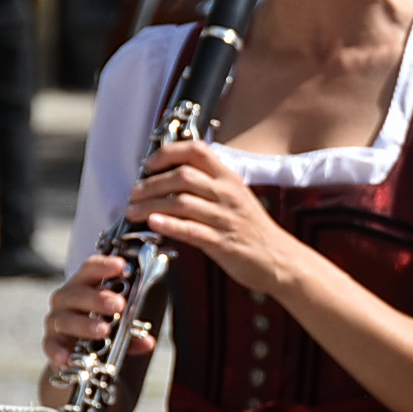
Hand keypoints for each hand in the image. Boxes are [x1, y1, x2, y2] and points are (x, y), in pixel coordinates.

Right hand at [43, 254, 150, 370]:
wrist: (77, 353)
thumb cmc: (100, 326)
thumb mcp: (120, 326)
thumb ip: (133, 332)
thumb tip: (148, 342)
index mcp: (86, 286)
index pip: (90, 269)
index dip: (104, 265)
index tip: (121, 266)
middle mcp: (67, 300)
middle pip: (77, 293)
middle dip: (98, 298)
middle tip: (119, 305)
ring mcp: (57, 321)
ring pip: (64, 318)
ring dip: (84, 324)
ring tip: (103, 330)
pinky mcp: (50, 343)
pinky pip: (50, 345)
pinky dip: (58, 351)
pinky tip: (68, 357)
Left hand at [125, 140, 296, 294]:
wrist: (279, 259)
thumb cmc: (254, 231)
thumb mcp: (237, 198)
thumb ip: (210, 185)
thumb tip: (174, 177)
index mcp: (230, 179)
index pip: (197, 151)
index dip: (168, 153)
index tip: (150, 164)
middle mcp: (228, 194)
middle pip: (182, 176)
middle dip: (151, 183)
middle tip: (134, 192)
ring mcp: (226, 218)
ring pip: (181, 202)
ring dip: (151, 205)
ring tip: (133, 211)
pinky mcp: (222, 242)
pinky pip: (191, 230)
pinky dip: (169, 225)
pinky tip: (153, 224)